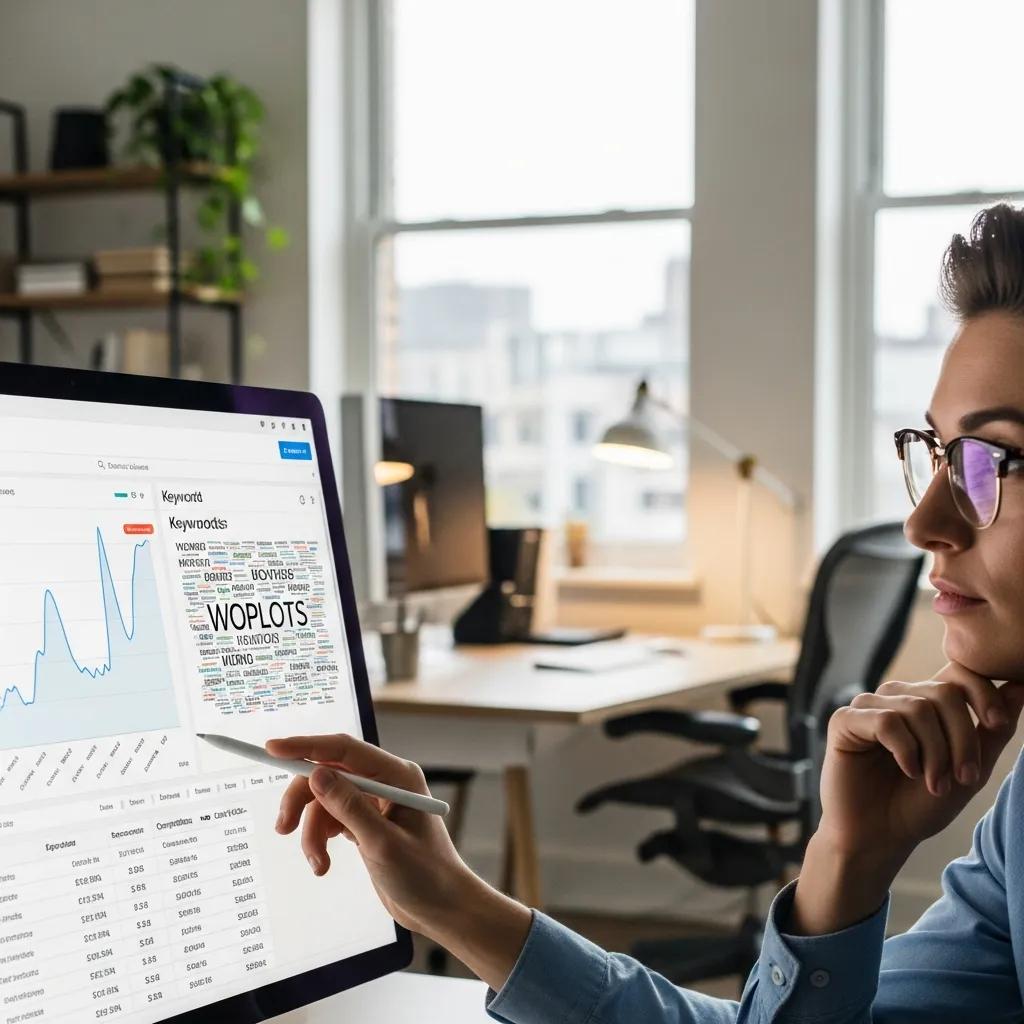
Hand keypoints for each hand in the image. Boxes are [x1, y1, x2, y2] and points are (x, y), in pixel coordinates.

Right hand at [267, 734, 530, 989]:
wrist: (442, 908)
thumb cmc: (425, 875)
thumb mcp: (382, 843)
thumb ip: (348, 807)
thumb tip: (316, 773)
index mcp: (397, 775)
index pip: (344, 749)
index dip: (306, 747)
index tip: (272, 749)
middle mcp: (385, 782)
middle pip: (328, 775)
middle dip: (303, 801)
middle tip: (282, 828)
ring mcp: (374, 803)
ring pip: (324, 802)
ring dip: (312, 832)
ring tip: (318, 863)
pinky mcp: (366, 823)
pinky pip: (330, 820)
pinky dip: (320, 840)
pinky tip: (323, 864)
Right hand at [792, 662, 1023, 933]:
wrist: (881, 836)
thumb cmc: (922, 804)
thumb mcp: (971, 768)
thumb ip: (994, 729)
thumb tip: (1022, 687)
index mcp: (926, 701)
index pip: (958, 672)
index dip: (983, 692)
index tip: (998, 724)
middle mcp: (897, 696)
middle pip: (944, 692)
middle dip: (963, 738)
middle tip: (965, 778)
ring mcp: (868, 706)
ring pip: (918, 708)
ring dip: (936, 753)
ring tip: (934, 785)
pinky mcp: (845, 720)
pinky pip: (886, 721)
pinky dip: (905, 751)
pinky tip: (907, 771)